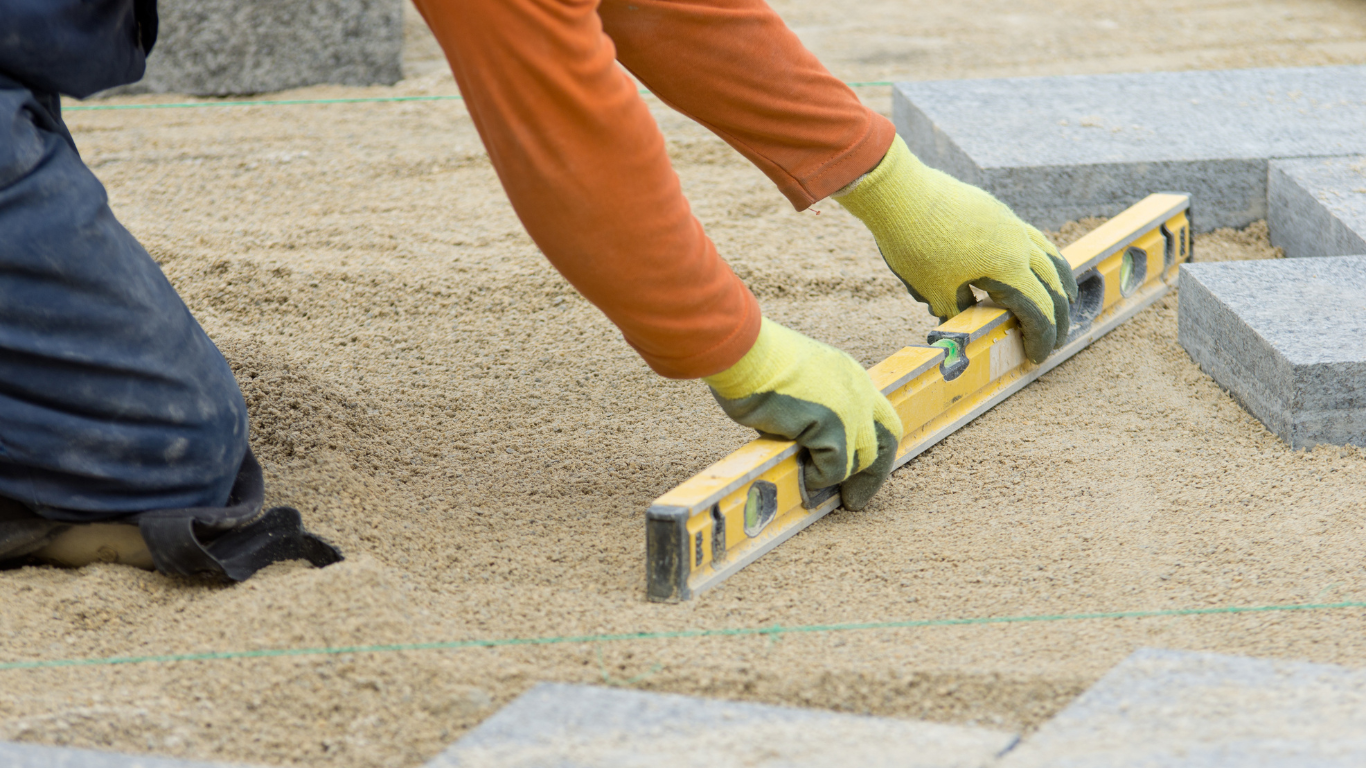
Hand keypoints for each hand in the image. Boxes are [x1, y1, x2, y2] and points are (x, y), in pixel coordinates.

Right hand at [704, 318, 902, 509]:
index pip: (877, 415)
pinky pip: (833, 469)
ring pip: (861, 459)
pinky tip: (796, 472)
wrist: (744, 353)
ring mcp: (850, 408)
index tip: (859, 467)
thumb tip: (804, 449)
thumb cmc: (753, 364)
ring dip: (837, 477)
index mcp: (849, 375)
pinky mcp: (833, 427)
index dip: (872, 444)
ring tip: (813, 486)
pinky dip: (816, 478)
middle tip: (855, 499)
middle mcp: (858, 390)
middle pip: (886, 439)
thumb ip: (811, 413)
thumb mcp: (796, 385)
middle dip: (873, 474)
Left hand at [835, 136, 1078, 362]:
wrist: (899, 191)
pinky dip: (1042, 257)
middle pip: (1053, 285)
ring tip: (1064, 298)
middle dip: (1057, 316)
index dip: (1041, 338)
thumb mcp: (934, 291)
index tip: (1037, 358)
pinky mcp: (996, 211)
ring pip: (1049, 256)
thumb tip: (963, 326)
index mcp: (1009, 268)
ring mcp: (1010, 224)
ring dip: (1058, 282)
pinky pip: (1031, 238)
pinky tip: (1032, 263)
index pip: (1038, 311)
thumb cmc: (915, 244)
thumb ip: (956, 313)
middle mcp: (1019, 244)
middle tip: (1055, 339)